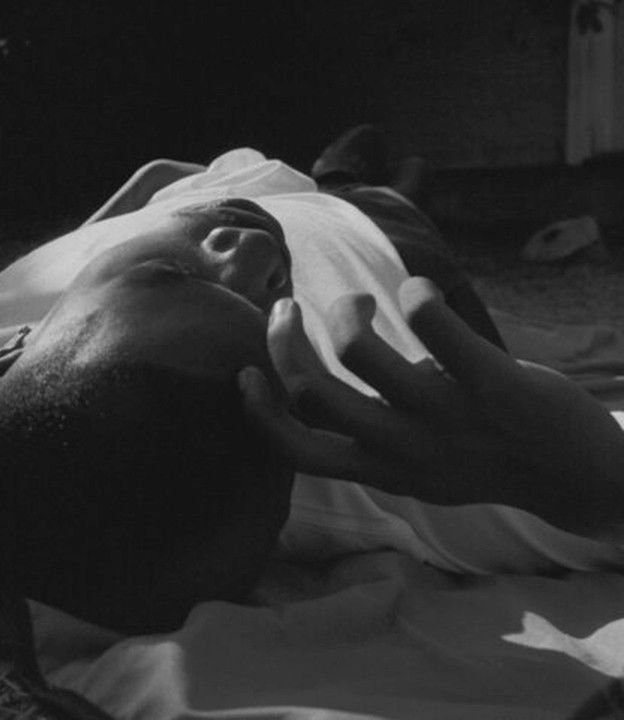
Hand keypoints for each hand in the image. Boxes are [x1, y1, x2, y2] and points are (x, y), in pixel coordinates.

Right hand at [239, 276, 623, 538]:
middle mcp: (403, 448)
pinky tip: (420, 291)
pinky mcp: (492, 385)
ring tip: (357, 300)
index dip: (257, 411)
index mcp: (380, 469)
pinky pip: (431, 324)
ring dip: (342, 310)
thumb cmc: (488, 461)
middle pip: (311, 391)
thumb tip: (335, 368)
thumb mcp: (419, 469)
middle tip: (288, 307)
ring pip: (357, 351)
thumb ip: (375, 434)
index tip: (243, 374)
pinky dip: (415, 294)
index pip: (297, 451)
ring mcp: (446, 417)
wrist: (581, 478)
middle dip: (283, 339)